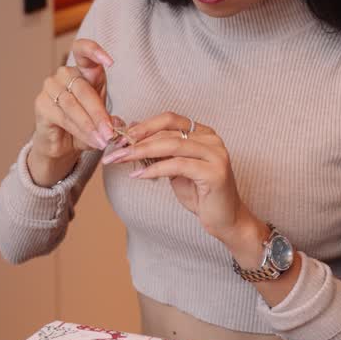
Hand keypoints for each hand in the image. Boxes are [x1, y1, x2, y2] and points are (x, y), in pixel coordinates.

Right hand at [29, 40, 116, 184]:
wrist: (62, 144)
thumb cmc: (84, 124)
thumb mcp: (102, 120)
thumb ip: (109, 120)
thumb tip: (117, 125)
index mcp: (83, 71)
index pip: (83, 51)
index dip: (94, 51)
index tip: (110, 62)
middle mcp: (65, 75)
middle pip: (84, 90)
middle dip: (99, 114)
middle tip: (110, 132)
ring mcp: (51, 88)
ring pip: (73, 105)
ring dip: (90, 125)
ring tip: (103, 140)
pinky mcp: (41, 105)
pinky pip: (63, 117)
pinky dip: (80, 130)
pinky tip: (91, 140)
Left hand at [101, 112, 256, 244]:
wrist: (225, 220)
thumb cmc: (200, 194)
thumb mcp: (175, 169)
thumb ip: (160, 151)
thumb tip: (133, 133)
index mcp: (204, 133)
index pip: (169, 119)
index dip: (143, 126)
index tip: (120, 137)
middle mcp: (212, 139)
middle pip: (168, 130)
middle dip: (137, 139)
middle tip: (114, 149)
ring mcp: (215, 154)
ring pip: (171, 145)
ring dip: (141, 151)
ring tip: (121, 159)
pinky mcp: (215, 172)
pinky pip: (178, 165)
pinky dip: (155, 169)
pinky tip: (139, 175)